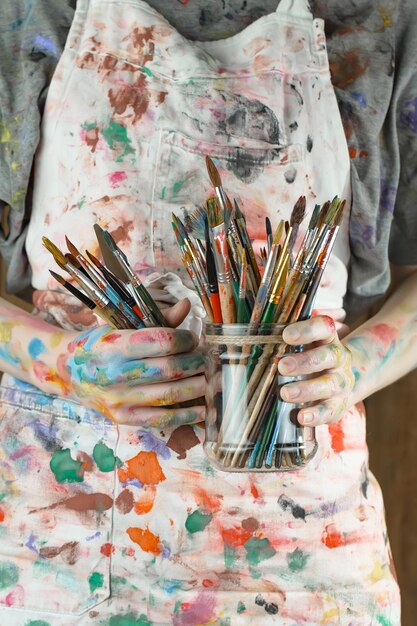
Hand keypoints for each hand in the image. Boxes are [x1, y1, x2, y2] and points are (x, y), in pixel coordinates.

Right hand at [32, 299, 204, 424]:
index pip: (161, 341)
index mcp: (114, 345)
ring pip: (170, 394)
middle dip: (196, 363)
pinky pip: (162, 419)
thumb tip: (186, 305)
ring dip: (197, 386)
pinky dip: (186, 415)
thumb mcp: (121, 325)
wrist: (67, 371)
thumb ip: (156, 319)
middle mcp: (115, 374)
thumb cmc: (100, 344)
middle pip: (170, 369)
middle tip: (205, 358)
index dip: (185, 339)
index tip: (193, 339)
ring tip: (208, 379)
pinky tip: (202, 408)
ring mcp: (119, 399)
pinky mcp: (124, 418)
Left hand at [277, 315, 354, 425]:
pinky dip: (316, 415)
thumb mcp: (306, 343)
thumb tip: (259, 334)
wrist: (342, 379)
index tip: (286, 335)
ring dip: (306, 389)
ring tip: (285, 393)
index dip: (307, 330)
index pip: (324, 327)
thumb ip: (289, 338)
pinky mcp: (339, 405)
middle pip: (327, 356)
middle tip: (282, 366)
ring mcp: (341, 382)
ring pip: (329, 385)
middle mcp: (339, 358)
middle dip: (304, 362)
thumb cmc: (312, 356)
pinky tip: (300, 417)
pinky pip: (330, 410)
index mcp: (328, 338)